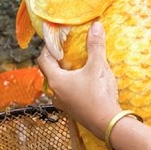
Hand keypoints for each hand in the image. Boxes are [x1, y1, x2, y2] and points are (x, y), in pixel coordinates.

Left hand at [35, 21, 120, 138]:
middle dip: (57, 60)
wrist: (107, 124)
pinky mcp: (71, 110)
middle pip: (49, 71)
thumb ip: (95, 46)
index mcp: (56, 80)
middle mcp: (55, 92)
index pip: (43, 59)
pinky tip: (84, 82)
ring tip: (76, 65)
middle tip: (68, 50)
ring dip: (64, 73)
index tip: (58, 41)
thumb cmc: (98, 95)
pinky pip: (66, 93)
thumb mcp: (98, 67)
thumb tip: (96, 25)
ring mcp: (62, 103)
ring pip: (57, 84)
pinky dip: (71, 84)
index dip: (48, 48)